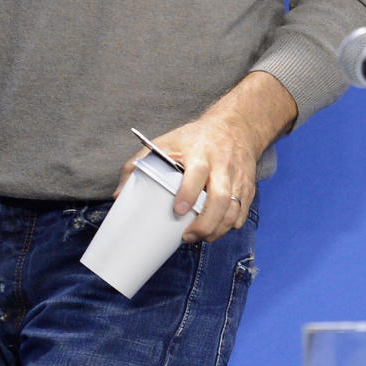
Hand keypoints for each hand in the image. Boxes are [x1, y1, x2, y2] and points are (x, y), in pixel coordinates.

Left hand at [114, 72, 297, 242]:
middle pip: (221, 198)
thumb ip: (138, 165)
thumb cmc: (193, 138)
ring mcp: (237, 178)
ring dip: (217, 230)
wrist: (235, 127)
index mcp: (199, 152)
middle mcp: (221, 165)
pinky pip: (242, 214)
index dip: (189, 193)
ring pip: (234, 210)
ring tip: (200, 238)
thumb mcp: (165, 142)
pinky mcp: (247, 188)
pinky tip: (215, 230)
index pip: (197, 173)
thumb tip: (118, 195)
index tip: (178, 210)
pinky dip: (230, 227)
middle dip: (206, 223)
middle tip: (188, 236)